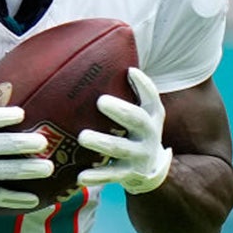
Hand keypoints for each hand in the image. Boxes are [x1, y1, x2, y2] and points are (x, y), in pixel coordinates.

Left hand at [77, 67, 172, 194]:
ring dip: (102, 142)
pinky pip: (111, 175)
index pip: (152, 97)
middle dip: (120, 111)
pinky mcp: (128, 175)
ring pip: (120, 148)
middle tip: (100, 101)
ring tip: (83, 136)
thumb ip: (131, 90)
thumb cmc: (135, 131)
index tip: (129, 72)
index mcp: (152, 115)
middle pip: (137, 120)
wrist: (148, 170)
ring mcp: (139, 156)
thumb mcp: (141, 111)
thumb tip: (109, 56)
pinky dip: (96, 176)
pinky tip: (80, 176)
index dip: (143, 85)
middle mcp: (149, 134)